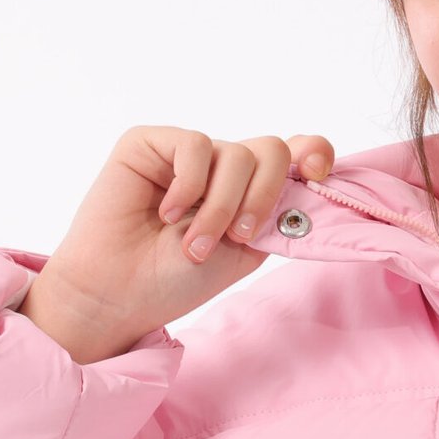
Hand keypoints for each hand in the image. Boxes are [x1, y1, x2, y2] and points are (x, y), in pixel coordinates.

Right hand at [24, 127, 336, 358]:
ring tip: (193, 244)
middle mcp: (221, 167)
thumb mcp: (246, 251)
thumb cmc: (178, 280)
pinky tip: (165, 213)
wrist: (120, 295)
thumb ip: (278, 211)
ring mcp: (186, 154)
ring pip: (236, 154)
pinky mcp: (150, 143)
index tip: (318, 174)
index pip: (294, 152)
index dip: (315, 153)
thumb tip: (312, 165)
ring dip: (221, 208)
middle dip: (264, 196)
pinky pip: (194, 145)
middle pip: (272, 150)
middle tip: (238, 236)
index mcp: (248, 191)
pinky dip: (188, 186)